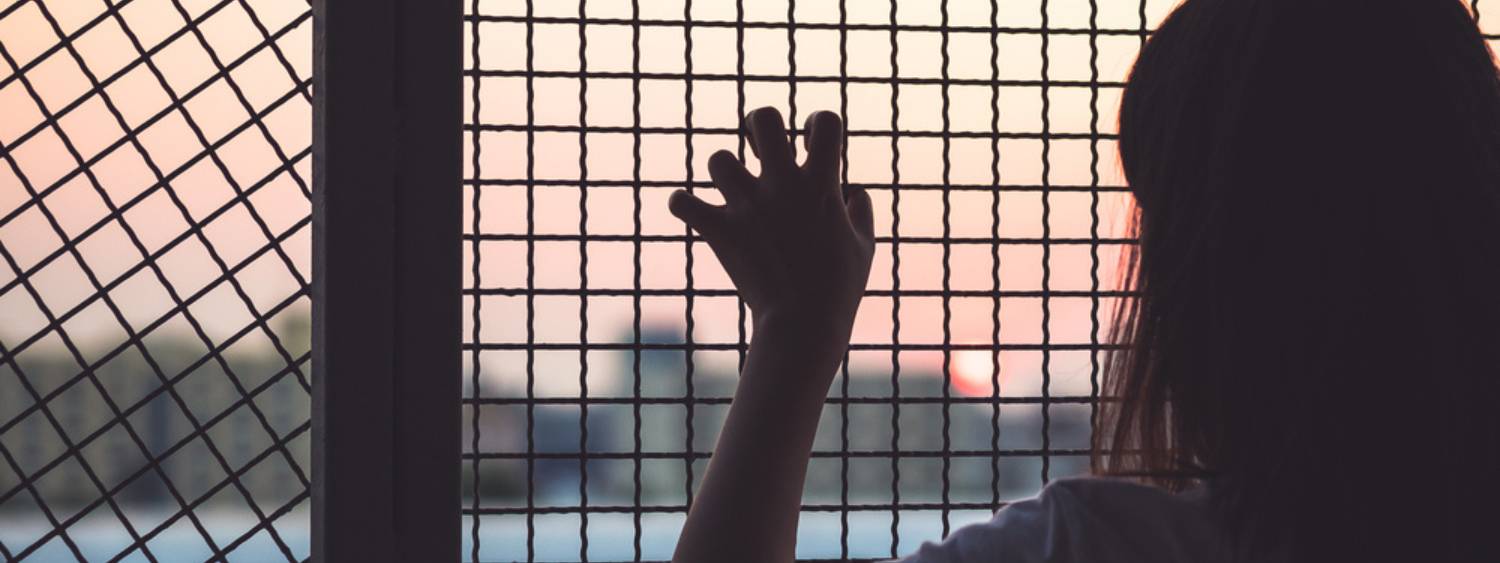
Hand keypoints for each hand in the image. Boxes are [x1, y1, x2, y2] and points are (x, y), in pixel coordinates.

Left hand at [669, 107, 874, 341]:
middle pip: (763, 118)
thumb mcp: (864, 248)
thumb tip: (857, 194)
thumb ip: (862, 214)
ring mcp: (748, 206)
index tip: (812, 146)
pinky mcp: (720, 230)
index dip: (818, 124)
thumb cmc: (839, 289)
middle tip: (760, 145)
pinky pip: (682, 202)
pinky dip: (684, 204)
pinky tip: (694, 211)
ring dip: (724, 171)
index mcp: (822, 183)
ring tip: (733, 192)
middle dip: (759, 123)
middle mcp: (782, 185)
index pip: (825, 121)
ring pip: (718, 158)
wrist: (803, 324)